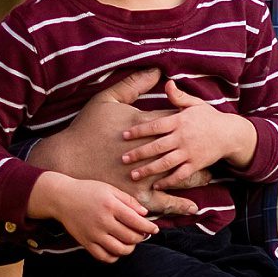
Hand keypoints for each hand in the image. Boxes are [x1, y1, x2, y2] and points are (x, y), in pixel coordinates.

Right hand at [23, 68, 201, 219]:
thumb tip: (158, 71)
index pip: (175, 122)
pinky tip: (193, 205)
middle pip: (183, 150)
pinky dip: (180, 204)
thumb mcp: (107, 99)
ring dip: (196, 176)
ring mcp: (144, 175)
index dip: (187, 123)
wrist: (66, 160)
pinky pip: (164, 202)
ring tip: (207, 176)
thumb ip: (134, 84)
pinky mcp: (137, 195)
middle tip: (211, 150)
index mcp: (144, 126)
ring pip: (179, 177)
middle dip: (198, 150)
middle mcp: (149, 152)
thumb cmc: (86, 129)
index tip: (197, 124)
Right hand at [29, 170, 158, 261]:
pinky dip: (114, 257)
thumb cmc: (87, 191)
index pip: (136, 222)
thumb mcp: (109, 189)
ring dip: (130, 248)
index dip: (149, 227)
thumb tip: (144, 214)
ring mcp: (93, 234)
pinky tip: (116, 248)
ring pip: (119, 250)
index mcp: (111, 206)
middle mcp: (103, 221)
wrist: (61, 198)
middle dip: (140, 237)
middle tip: (142, 234)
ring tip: (130, 242)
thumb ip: (128, 201)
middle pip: (130, 237)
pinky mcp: (85, 242)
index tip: (154, 229)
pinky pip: (104, 257)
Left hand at [117, 80, 257, 191]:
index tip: (124, 135)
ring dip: (149, 169)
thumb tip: (167, 83)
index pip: (155, 125)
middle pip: (157, 146)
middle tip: (123, 158)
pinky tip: (155, 186)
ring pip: (166, 163)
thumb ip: (178, 96)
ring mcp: (189, 152)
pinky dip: (168, 181)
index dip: (139, 130)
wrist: (230, 134)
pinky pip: (180, 175)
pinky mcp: (196, 165)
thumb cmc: (208, 117)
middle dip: (139, 153)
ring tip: (133, 175)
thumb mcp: (195, 103)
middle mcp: (183, 137)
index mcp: (179, 121)